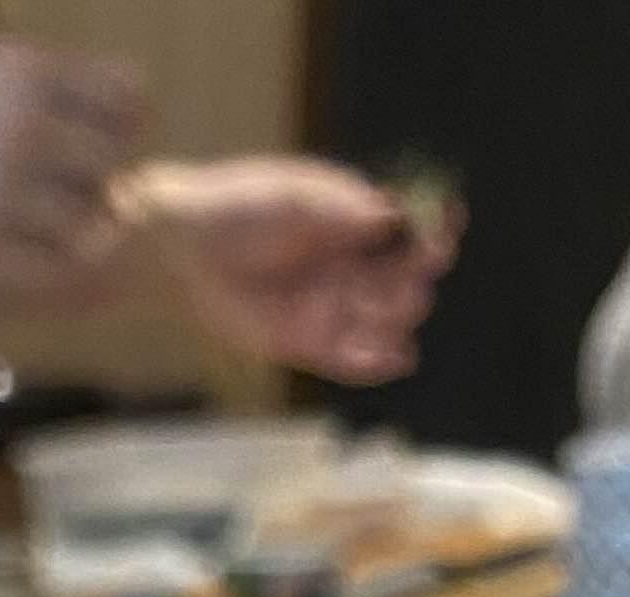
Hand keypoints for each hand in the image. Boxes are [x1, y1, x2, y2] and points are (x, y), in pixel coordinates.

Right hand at [0, 33, 151, 309]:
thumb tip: (135, 95)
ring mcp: (1, 194)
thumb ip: (52, 71)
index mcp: (28, 75)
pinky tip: (31, 243)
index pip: (127, 99)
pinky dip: (53, 258)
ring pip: (87, 219)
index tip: (104, 131)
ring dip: (77, 219)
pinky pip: (53, 265)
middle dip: (99, 171)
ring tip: (46, 211)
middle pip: (111, 161)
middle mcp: (22, 132)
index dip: (127, 118)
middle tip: (73, 179)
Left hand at [126, 154, 451, 383]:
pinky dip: (377, 364)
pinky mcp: (309, 344)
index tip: (441, 231)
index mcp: (359, 222)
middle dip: (409, 279)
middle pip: (412, 282)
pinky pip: (354, 363)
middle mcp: (354, 265)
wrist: (187, 249)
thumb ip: (348, 209)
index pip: (417, 232)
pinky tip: (396, 358)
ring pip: (391, 323)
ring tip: (355, 301)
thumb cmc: (242, 208)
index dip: (437, 233)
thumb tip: (397, 215)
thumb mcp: (299, 199)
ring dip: (391, 316)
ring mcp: (334, 306)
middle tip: (375, 271)